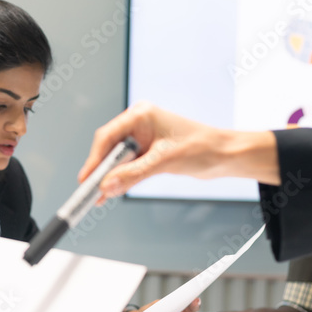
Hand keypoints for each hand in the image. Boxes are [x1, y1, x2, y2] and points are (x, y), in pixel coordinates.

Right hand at [78, 102, 279, 199]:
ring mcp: (143, 137)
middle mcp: (140, 123)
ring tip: (99, 197)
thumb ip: (133, 175)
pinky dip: (120, 179)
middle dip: (100, 171)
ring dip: (109, 178)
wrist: (225, 155)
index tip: (85, 179)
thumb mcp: (164, 162)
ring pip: (116, 159)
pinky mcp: (148, 152)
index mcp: (142, 115)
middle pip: (109, 147)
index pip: (108, 136)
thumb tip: (107, 186)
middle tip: (89, 191)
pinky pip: (127, 166)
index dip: (94, 159)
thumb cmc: (202, 148)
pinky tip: (111, 192)